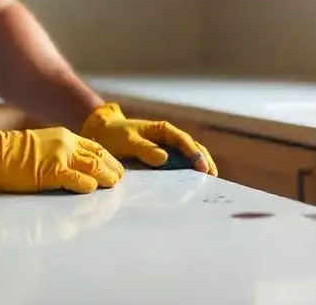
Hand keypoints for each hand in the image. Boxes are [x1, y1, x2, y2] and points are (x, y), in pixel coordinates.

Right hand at [0, 123, 123, 193]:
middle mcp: (67, 144)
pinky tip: (92, 190)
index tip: (114, 168)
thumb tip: (73, 168)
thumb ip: (59, 153)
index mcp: (64, 137)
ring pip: (95, 167)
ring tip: (113, 186)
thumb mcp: (42, 146)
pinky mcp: (53, 172)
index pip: (95, 146)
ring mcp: (61, 157)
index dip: (108, 158)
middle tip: (119, 179)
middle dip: (112, 168)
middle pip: (100, 156)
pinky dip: (89, 186)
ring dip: (106, 178)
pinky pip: (79, 179)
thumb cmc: (10, 153)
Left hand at [79, 103, 217, 176]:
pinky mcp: (162, 161)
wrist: (103, 134)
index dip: (194, 153)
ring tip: (208, 183)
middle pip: (193, 149)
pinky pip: (178, 166)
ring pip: (188, 158)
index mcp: (163, 130)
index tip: (202, 167)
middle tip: (212, 177)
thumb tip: (164, 158)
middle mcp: (169, 139)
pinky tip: (191, 185)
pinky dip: (186, 173)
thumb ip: (144, 148)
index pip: (184, 141)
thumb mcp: (127, 140)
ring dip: (198, 168)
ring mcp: (167, 150)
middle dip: (204, 161)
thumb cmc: (115, 135)